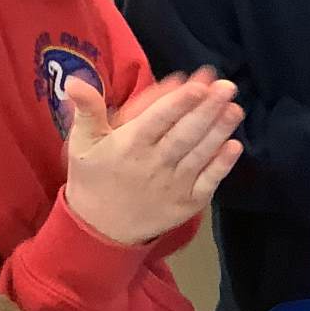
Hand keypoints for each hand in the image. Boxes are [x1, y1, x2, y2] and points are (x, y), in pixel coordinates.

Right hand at [63, 75, 242, 244]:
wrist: (100, 229)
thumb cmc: (93, 177)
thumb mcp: (81, 143)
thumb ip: (86, 111)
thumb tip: (74, 81)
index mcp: (128, 145)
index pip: (157, 120)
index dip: (179, 102)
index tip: (199, 84)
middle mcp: (153, 164)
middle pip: (184, 134)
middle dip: (207, 109)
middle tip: (228, 87)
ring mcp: (173, 185)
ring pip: (199, 154)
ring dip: (219, 131)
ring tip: (235, 108)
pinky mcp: (187, 203)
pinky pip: (207, 182)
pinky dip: (221, 165)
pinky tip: (234, 146)